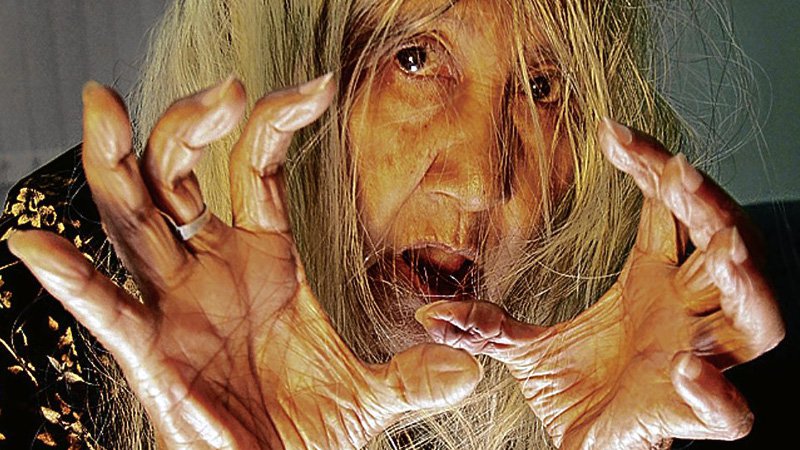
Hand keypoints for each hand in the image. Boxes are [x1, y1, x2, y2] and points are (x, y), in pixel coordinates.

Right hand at [8, 76, 480, 448]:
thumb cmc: (309, 432)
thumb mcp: (371, 397)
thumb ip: (417, 376)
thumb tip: (471, 366)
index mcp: (264, 259)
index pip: (260, 168)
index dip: (276, 122)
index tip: (311, 89)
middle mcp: (211, 268)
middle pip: (180, 173)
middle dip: (190, 124)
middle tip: (220, 89)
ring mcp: (176, 303)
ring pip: (134, 217)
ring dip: (117, 163)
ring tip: (103, 105)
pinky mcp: (150, 353)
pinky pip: (104, 309)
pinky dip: (68, 278)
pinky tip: (32, 242)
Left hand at [414, 119, 783, 448]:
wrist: (590, 444)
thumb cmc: (580, 391)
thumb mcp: (526, 350)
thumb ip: (486, 326)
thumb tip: (429, 313)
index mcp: (654, 284)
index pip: (668, 213)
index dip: (653, 168)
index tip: (613, 133)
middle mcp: (685, 314)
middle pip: (724, 247)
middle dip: (710, 208)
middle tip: (680, 174)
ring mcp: (695, 362)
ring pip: (752, 318)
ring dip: (742, 282)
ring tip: (719, 252)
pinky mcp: (689, 418)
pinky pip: (727, 412)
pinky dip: (716, 393)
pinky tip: (687, 369)